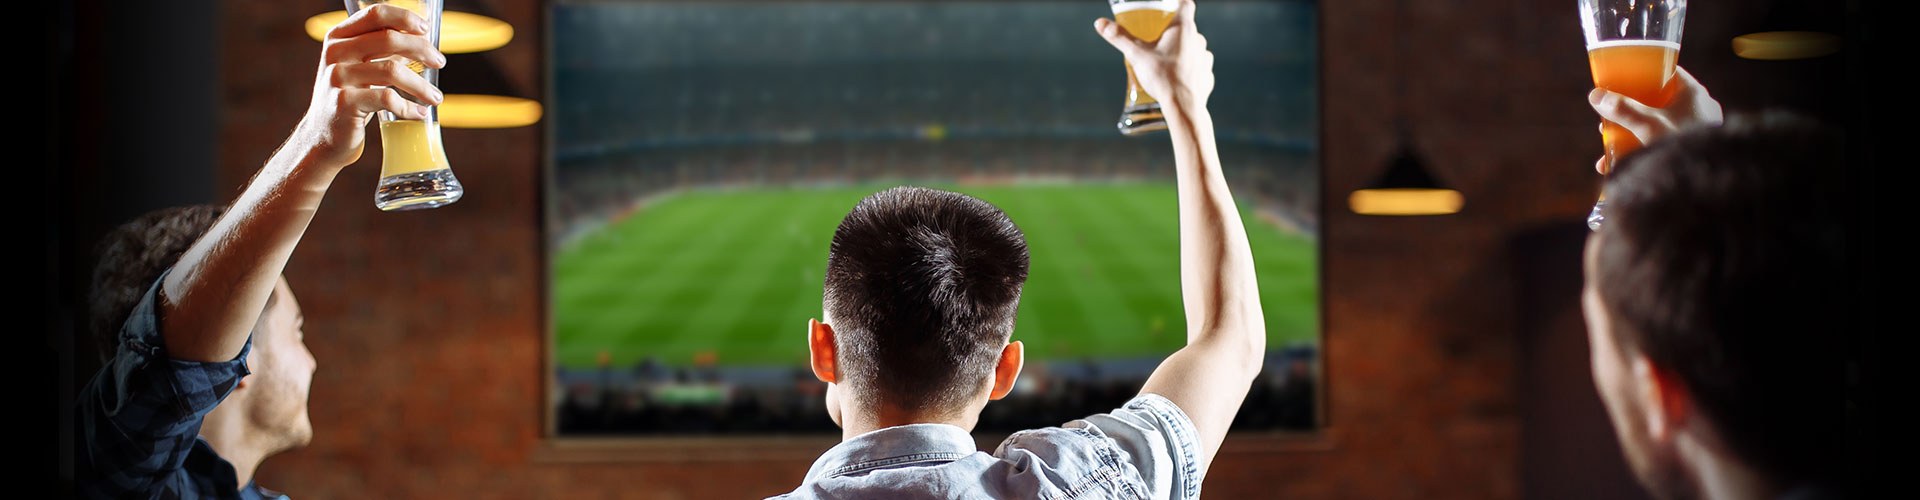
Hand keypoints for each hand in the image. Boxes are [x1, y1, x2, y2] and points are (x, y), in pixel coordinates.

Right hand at [293, 4, 446, 172]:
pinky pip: (387, 99)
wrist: (325, 135)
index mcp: (339, 37)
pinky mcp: (344, 103)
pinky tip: (419, 113)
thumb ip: (385, 50)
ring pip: (392, 71)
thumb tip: (421, 38)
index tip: (427, 29)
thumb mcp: (362, 67)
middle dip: (422, 49)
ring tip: (436, 97)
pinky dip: (409, 107)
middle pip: (388, 38)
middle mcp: (335, 53)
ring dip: (421, 85)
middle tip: (440, 62)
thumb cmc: (351, 97)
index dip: (405, 18)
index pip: (375, 14)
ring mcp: (337, 77)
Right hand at [1093, 0, 1214, 110]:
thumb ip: (1119, 37)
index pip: (1186, 3)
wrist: (1183, 106)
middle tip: (1157, 37)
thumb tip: (1100, 23)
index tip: (1169, 5)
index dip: (1178, 1)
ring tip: (1166, 59)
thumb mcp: (1136, 55)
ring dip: (1183, 49)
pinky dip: (1190, 68)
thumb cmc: (1162, 77)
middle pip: (1187, 26)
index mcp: (1183, 28)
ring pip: (1194, 46)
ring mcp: (1205, 57)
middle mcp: (1198, 39)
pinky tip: (1178, 76)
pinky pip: (1199, 66)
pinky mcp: (1207, 74)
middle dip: (1173, 30)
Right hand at [1589, 66, 1722, 173]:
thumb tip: (1596, 96)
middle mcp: (1699, 109)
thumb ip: (1622, 109)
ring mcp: (1697, 131)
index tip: (1624, 79)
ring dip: (1632, 135)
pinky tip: (1620, 166)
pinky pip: (1663, 145)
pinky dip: (1643, 151)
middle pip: (1659, 101)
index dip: (1645, 73)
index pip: (1668, 73)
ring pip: (1659, 126)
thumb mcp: (1647, 124)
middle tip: (1611, 117)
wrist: (1707, 183)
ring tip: (1610, 147)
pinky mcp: (1692, 151)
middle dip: (1631, 111)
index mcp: (1694, 93)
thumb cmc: (1681, 144)